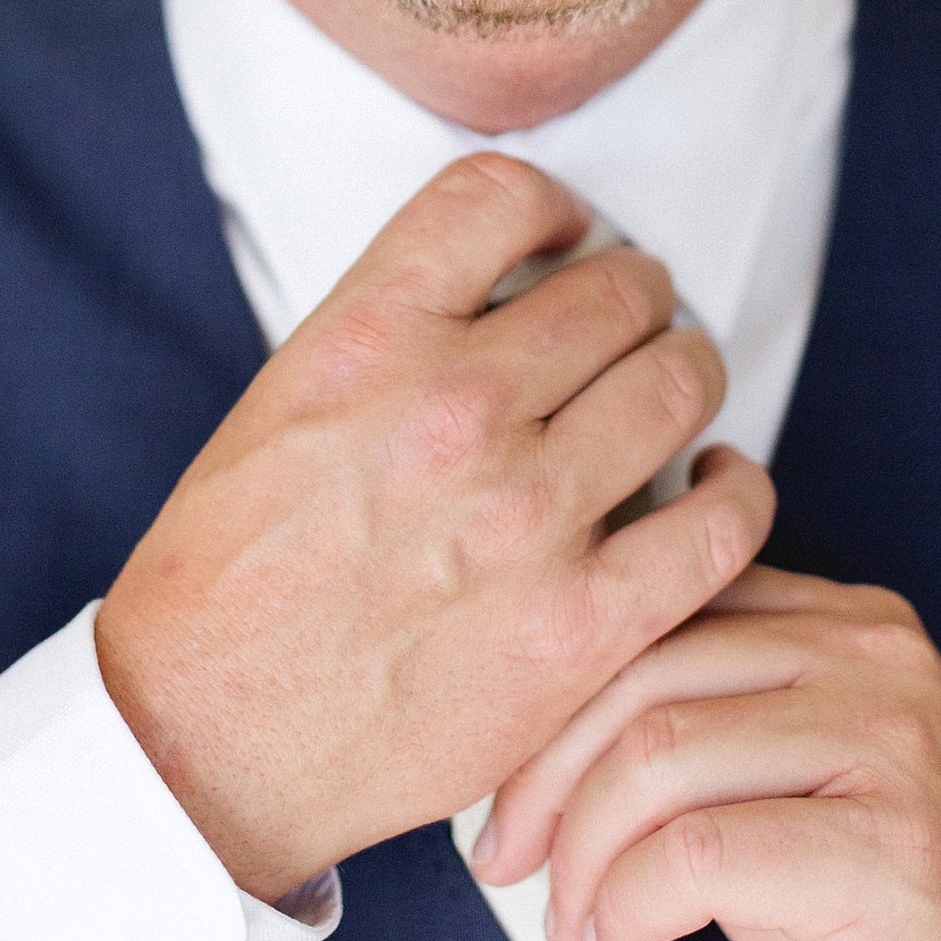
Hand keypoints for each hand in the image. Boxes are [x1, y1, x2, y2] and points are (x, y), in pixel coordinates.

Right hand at [96, 155, 773, 901]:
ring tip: (664, 397)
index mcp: (369, 339)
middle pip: (618, 286)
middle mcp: (455, 409)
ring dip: (686, 373)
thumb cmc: (235, 574)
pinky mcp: (582, 627)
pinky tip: (710, 485)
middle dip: (636, 296)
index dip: (554, 206)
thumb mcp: (287, 398)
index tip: (564, 237)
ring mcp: (526, 518)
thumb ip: (398, 330)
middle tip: (628, 326)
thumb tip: (511, 284)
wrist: (207, 744)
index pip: (503, 197)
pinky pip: (722, 522)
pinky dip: (734, 488)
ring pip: (682, 380)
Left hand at [477, 557, 940, 940]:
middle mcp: (878, 657)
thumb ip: (700, 702)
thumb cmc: (866, 899)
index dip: (560, 693)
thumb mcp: (779, 770)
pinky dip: (629, 903)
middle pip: (646, 670)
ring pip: (658, 755)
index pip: (663, 605)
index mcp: (849, 618)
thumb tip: (538, 684)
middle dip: (545, 773)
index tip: (512, 781)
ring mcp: (893, 744)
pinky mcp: (889, 848)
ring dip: (584, 852)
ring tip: (578, 917)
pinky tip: (626, 940)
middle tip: (510, 858)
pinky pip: (696, 854)